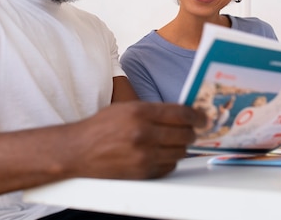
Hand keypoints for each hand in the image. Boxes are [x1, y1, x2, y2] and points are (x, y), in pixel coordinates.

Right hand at [63, 101, 206, 179]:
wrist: (77, 151)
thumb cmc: (100, 128)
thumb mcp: (125, 108)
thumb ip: (152, 110)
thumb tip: (180, 113)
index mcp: (139, 112)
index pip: (180, 113)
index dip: (196, 115)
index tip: (202, 118)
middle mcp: (143, 133)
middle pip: (184, 134)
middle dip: (192, 132)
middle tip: (192, 130)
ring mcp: (143, 155)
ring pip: (179, 152)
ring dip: (181, 147)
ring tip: (174, 142)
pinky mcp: (142, 172)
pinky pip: (169, 167)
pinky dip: (170, 160)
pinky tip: (162, 154)